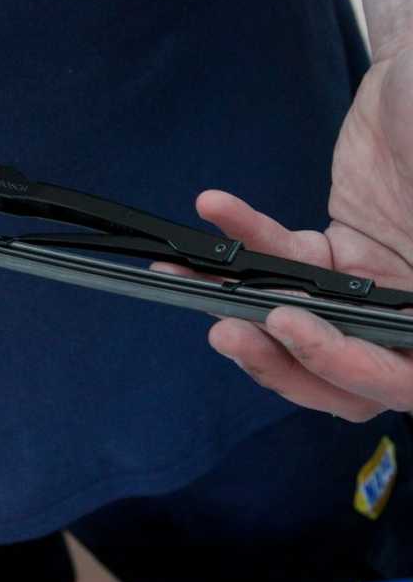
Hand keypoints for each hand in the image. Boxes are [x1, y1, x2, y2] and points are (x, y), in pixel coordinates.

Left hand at [150, 46, 412, 420]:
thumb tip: (405, 318)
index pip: (408, 374)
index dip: (351, 367)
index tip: (291, 325)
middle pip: (348, 374)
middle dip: (282, 358)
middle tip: (227, 330)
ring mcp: (372, 287)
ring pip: (304, 327)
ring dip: (243, 311)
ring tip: (189, 280)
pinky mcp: (332, 254)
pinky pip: (283, 258)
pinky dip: (246, 237)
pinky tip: (214, 207)